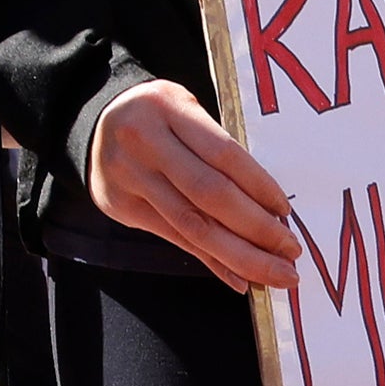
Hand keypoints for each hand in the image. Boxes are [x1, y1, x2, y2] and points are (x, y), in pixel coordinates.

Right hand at [82, 77, 299, 291]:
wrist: (93, 122)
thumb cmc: (156, 115)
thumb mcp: (184, 109)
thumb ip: (215, 149)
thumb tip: (268, 207)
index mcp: (167, 108)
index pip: (223, 154)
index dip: (259, 186)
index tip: (285, 212)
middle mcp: (145, 142)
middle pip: (209, 194)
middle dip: (257, 229)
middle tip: (291, 252)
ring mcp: (130, 177)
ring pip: (193, 226)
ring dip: (240, 256)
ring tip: (276, 274)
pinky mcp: (122, 206)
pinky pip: (175, 239)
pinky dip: (212, 261)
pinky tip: (239, 277)